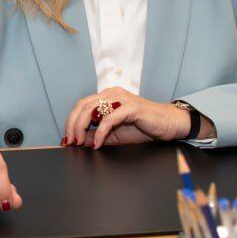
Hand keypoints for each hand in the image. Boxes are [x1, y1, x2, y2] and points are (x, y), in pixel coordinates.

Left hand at [62, 87, 190, 148]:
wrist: (169, 125)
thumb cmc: (143, 127)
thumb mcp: (114, 133)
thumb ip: (97, 134)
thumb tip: (77, 141)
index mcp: (106, 97)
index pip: (81, 106)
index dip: (71, 121)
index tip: (67, 139)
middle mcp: (111, 94)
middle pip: (82, 106)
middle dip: (73, 125)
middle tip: (71, 141)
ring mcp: (121, 99)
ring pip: (92, 109)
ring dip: (82, 128)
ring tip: (80, 142)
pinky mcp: (131, 107)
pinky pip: (109, 119)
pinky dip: (100, 132)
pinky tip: (98, 144)